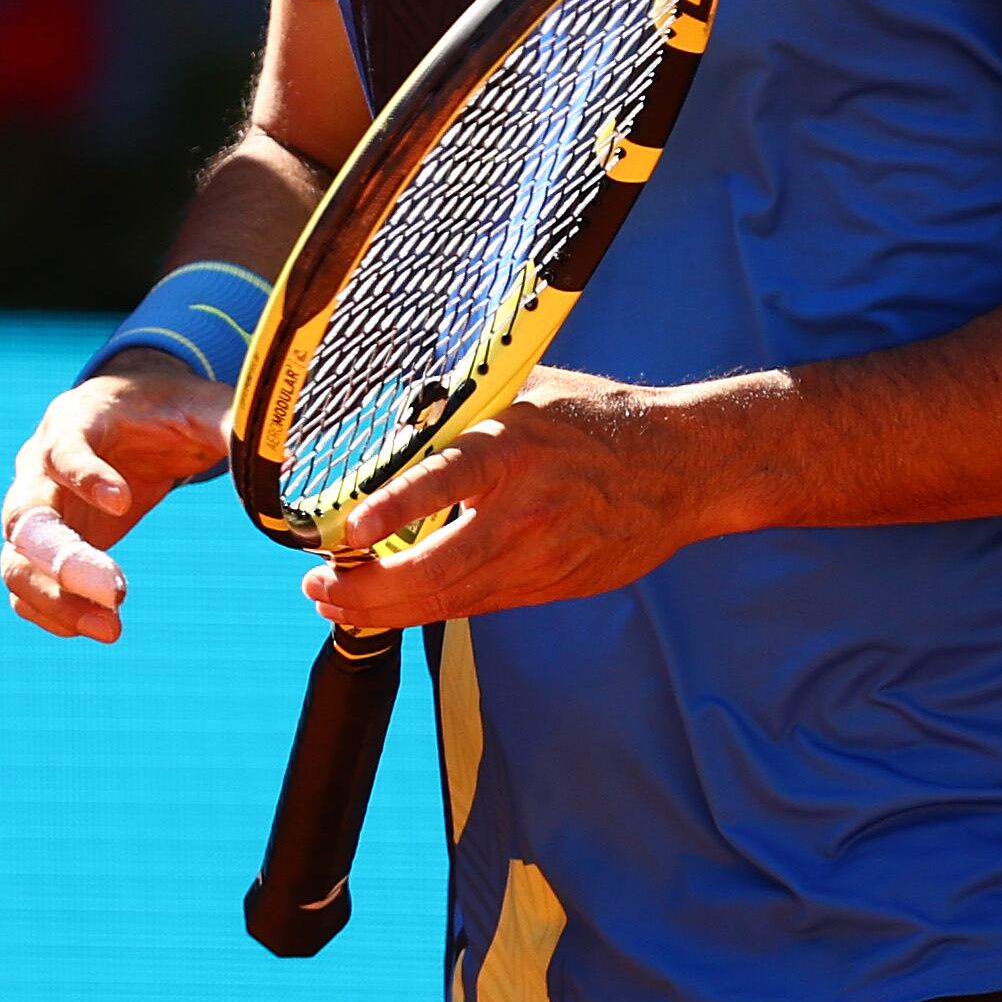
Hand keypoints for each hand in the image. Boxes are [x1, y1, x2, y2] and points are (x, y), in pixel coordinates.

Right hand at [0, 363, 233, 642]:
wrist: (130, 416)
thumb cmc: (164, 408)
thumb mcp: (200, 406)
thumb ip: (230, 423)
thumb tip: (280, 449)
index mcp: (75, 421)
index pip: (62, 446)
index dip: (84, 474)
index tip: (123, 502)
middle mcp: (38, 466)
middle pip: (26, 516)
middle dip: (63, 560)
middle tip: (117, 593)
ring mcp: (35, 509)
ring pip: (16, 559)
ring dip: (55, 599)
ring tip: (112, 629)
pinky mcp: (42, 547)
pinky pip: (24, 584)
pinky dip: (49, 612)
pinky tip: (92, 630)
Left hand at [305, 366, 750, 633]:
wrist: (685, 469)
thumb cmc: (602, 419)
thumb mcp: (532, 392)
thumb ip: (467, 405)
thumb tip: (394, 406)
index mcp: (516, 449)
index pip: (446, 479)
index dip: (395, 506)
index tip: (349, 528)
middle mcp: (525, 511)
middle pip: (436, 568)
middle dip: (367, 588)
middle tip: (316, 584)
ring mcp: (540, 558)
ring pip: (450, 600)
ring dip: (385, 608)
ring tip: (334, 602)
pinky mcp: (551, 586)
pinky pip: (477, 605)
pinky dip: (427, 608)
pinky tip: (389, 607)